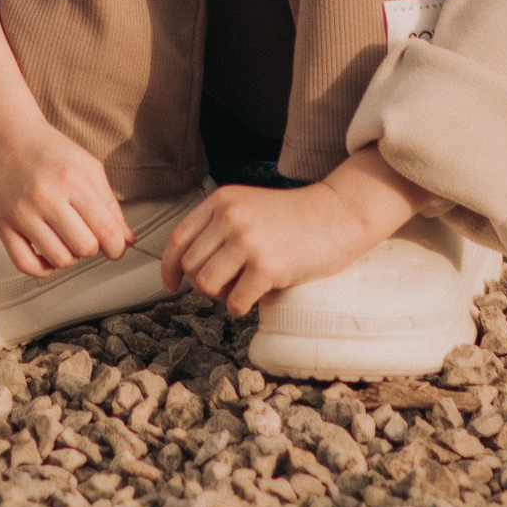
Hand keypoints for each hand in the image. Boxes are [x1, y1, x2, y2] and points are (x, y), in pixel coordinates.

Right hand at [0, 115, 136, 277]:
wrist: (4, 134)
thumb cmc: (46, 148)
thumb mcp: (86, 165)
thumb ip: (109, 203)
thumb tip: (127, 239)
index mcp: (71, 179)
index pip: (106, 230)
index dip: (117, 247)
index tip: (115, 247)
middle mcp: (45, 197)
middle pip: (84, 248)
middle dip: (92, 247)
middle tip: (87, 235)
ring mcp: (21, 213)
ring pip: (58, 259)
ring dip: (69, 256)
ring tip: (66, 239)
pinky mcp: (2, 225)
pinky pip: (26, 265)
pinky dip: (42, 268)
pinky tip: (47, 253)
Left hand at [161, 149, 422, 311]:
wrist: (337, 216)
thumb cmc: (294, 218)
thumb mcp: (249, 207)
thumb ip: (219, 227)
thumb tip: (188, 267)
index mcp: (222, 201)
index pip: (178, 238)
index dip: (169, 266)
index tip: (171, 284)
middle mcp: (230, 217)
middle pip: (191, 266)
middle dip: (203, 284)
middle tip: (228, 285)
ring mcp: (247, 241)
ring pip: (206, 285)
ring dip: (221, 296)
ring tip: (242, 288)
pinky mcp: (266, 267)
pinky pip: (234, 302)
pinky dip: (241, 306)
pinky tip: (259, 295)